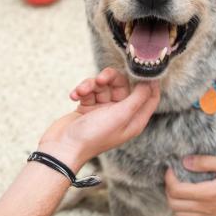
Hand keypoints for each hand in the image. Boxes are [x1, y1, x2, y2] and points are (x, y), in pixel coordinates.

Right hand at [37, 68, 160, 170]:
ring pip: (102, 86)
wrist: (63, 147)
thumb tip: (152, 82)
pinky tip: (74, 96)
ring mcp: (103, 111)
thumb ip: (139, 97)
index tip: (142, 69)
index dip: (148, 82)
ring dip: (90, 85)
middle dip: (110, 79)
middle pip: (123, 86)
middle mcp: (121, 114)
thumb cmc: (94, 135)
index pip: (150, 97)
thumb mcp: (121, 114)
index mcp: (134, 119)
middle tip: (100, 79)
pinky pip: (88, 91)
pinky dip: (81, 91)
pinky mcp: (88, 109)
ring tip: (82, 91)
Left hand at [165, 156, 215, 215]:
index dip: (169, 179)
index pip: (176, 191)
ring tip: (182, 185)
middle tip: (175, 176)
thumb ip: (206, 162)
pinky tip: (192, 194)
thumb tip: (185, 161)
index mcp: (209, 195)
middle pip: (173, 204)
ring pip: (180, 214)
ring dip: (175, 200)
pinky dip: (185, 207)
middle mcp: (207, 209)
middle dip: (168, 189)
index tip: (172, 168)